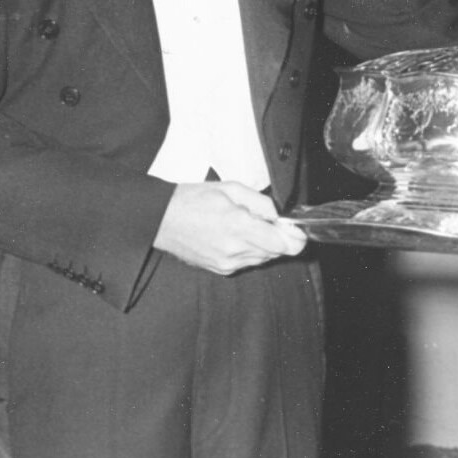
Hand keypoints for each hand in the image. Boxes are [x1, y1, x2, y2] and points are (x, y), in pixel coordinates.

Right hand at [153, 182, 306, 275]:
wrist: (162, 219)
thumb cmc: (192, 199)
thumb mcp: (230, 188)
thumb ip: (261, 202)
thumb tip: (278, 216)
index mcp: (239, 226)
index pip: (284, 244)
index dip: (296, 238)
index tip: (296, 229)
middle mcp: (235, 249)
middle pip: (276, 252)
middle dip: (278, 238)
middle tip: (265, 221)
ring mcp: (227, 263)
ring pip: (263, 259)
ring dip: (263, 245)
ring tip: (245, 226)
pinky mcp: (221, 269)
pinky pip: (247, 263)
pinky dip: (248, 251)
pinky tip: (233, 237)